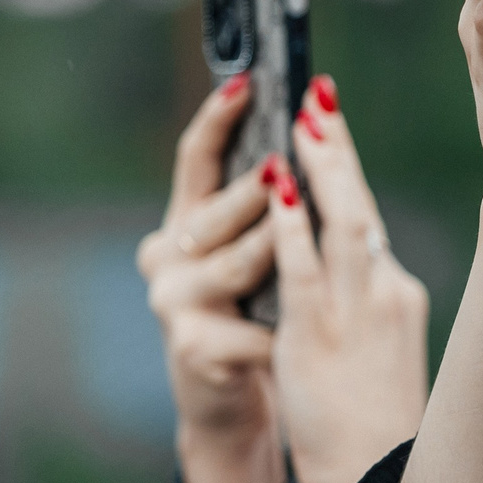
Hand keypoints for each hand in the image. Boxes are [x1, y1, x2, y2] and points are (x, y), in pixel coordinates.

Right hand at [138, 78, 280, 482]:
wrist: (233, 400)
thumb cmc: (254, 313)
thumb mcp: (257, 254)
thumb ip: (272, 207)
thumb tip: (315, 131)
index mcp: (187, 222)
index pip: (196, 158)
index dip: (217, 119)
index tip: (248, 82)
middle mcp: (166, 255)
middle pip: (217, 212)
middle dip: (256, 192)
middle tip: (286, 167)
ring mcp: (173, 303)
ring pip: (235, 266)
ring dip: (275, 252)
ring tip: (307, 241)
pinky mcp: (193, 350)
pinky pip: (252, 329)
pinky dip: (286, 331)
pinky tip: (312, 334)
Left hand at [265, 75, 433, 482]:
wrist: (383, 481)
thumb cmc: (379, 427)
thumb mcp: (378, 352)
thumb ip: (358, 307)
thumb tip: (340, 270)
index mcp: (395, 295)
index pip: (368, 220)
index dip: (347, 171)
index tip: (330, 127)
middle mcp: (383, 293)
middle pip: (362, 205)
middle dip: (338, 149)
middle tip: (318, 97)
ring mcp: (356, 313)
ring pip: (343, 223)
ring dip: (321, 168)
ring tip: (302, 120)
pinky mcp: (321, 338)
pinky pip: (305, 270)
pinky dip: (292, 225)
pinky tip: (277, 190)